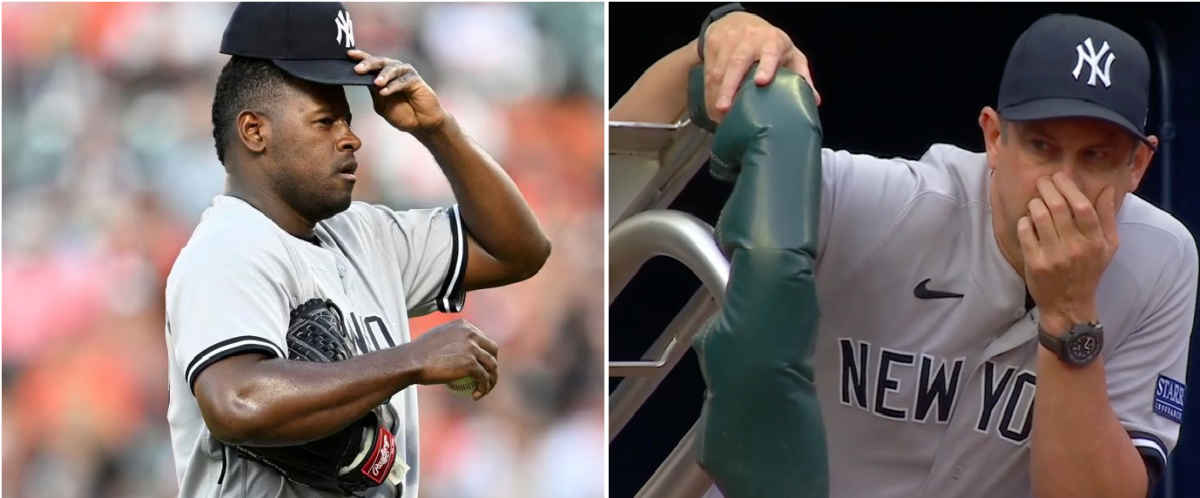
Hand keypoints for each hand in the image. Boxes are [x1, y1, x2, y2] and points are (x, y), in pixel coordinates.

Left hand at [349, 50, 445, 134]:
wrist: (420, 123)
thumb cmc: (401, 113)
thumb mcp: (381, 103)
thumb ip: (373, 91)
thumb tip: (360, 79)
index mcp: (382, 74)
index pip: (369, 63)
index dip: (360, 57)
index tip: (348, 54)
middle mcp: (392, 70)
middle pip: (378, 61)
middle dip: (368, 64)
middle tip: (358, 69)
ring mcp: (404, 73)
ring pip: (391, 68)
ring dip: (383, 75)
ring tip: (376, 83)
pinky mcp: (415, 79)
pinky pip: (402, 81)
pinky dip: (393, 86)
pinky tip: (385, 91)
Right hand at [407, 319, 498, 399]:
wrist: (412, 361)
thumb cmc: (419, 353)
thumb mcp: (438, 337)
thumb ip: (452, 338)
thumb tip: (457, 348)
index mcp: (464, 325)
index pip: (483, 338)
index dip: (485, 352)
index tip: (480, 364)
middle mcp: (471, 333)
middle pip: (493, 349)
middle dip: (492, 363)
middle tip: (486, 376)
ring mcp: (472, 348)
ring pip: (492, 365)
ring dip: (492, 379)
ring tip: (484, 389)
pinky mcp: (471, 364)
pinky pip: (484, 378)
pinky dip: (484, 388)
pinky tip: (477, 394)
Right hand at [702, 11, 820, 122]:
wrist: (738, 21)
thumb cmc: (768, 42)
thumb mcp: (789, 53)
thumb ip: (801, 75)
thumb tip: (814, 100)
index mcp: (772, 41)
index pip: (770, 52)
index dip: (766, 66)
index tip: (761, 81)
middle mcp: (749, 39)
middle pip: (737, 62)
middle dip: (729, 87)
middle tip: (724, 109)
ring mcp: (728, 40)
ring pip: (718, 69)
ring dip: (716, 94)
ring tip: (718, 116)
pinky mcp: (712, 44)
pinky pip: (708, 71)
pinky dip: (709, 92)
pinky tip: (712, 107)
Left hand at [1019, 174, 1118, 333]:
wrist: (1069, 306)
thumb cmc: (1090, 272)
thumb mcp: (1108, 247)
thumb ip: (1108, 217)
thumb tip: (1108, 189)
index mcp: (1095, 242)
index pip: (1083, 207)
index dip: (1069, 187)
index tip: (1060, 177)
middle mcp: (1075, 248)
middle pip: (1058, 207)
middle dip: (1047, 188)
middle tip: (1043, 181)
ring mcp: (1054, 256)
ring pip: (1039, 217)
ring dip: (1035, 203)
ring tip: (1036, 201)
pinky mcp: (1035, 264)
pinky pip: (1025, 233)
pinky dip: (1024, 221)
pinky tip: (1028, 220)